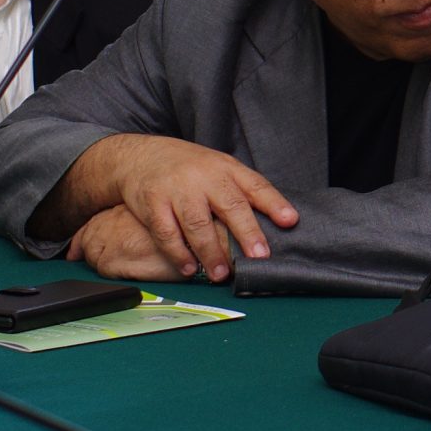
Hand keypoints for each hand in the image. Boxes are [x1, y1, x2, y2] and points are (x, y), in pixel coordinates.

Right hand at [83, 134, 299, 283]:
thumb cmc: (188, 168)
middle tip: (260, 256)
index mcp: (226, 168)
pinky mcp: (152, 203)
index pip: (255, 185)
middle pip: (230, 205)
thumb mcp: (218, 168)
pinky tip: (188, 268)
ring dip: (211, 252)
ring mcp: (177, 189)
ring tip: (222, 274)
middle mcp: (204, 177)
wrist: (139, 156)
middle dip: (247, 232)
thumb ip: (240, 191)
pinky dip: (178, 253)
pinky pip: (167, 232)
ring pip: (198, 223)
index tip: (290, 221)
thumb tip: (273, 221)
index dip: (274, 203)